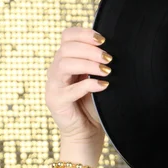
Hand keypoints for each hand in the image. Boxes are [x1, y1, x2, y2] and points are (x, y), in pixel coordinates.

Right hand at [45, 26, 112, 144]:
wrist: (86, 133)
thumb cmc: (94, 105)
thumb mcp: (97, 80)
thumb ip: (99, 64)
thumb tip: (114, 49)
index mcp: (65, 61)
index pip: (67, 37)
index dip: (83, 34)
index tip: (103, 40)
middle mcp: (56, 70)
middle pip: (66, 48)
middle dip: (89, 50)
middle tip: (108, 58)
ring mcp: (53, 86)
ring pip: (64, 64)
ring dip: (88, 64)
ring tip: (106, 71)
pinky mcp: (56, 102)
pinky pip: (70, 89)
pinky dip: (89, 85)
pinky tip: (104, 85)